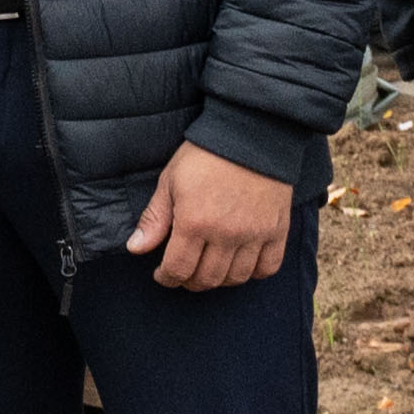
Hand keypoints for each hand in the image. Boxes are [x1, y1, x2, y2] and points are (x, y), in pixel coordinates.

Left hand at [122, 143, 295, 293]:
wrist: (251, 133)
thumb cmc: (204, 155)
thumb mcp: (170, 181)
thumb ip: (155, 218)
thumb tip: (135, 249)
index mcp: (195, 222)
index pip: (178, 269)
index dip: (167, 277)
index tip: (162, 274)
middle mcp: (226, 234)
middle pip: (207, 279)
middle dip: (190, 281)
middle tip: (184, 272)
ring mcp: (254, 234)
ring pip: (236, 278)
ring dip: (220, 279)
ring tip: (210, 268)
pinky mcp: (277, 230)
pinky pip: (268, 267)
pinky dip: (254, 272)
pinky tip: (241, 263)